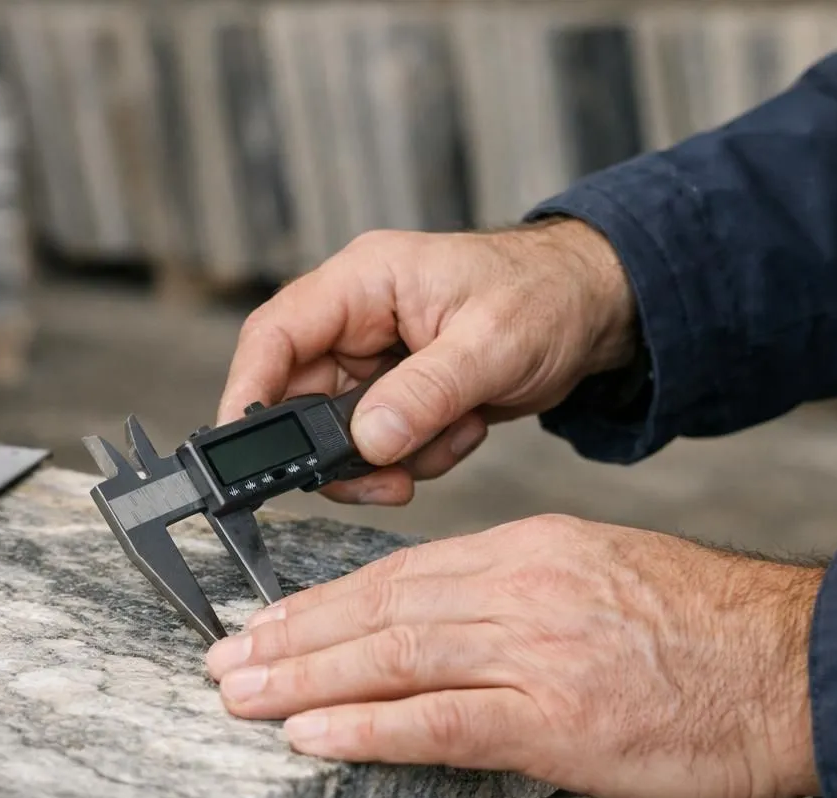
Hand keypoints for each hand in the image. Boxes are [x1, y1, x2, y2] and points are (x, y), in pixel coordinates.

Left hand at [205, 515, 825, 797]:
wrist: (801, 665)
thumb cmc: (707, 632)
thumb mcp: (603, 577)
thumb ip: (520, 594)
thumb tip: (446, 626)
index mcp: (530, 549)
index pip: (402, 573)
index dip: (322, 601)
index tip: (269, 620)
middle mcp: (519, 588)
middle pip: (378, 607)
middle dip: (291, 635)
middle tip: (225, 657)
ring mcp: (534, 650)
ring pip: (392, 655)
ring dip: (303, 678)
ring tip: (240, 694)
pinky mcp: (556, 717)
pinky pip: (439, 720)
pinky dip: (366, 726)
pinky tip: (311, 734)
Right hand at [218, 221, 637, 505]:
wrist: (595, 311)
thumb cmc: (547, 298)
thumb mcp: (491, 344)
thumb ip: (427, 393)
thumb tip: (369, 442)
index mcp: (364, 282)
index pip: (275, 334)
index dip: (248, 391)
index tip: (241, 448)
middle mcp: (357, 320)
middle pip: (299, 398)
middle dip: (340, 448)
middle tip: (386, 476)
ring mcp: (373, 360)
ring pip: (338, 433)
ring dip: (390, 456)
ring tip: (452, 436)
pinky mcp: (395, 394)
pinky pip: (378, 446)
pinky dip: (416, 456)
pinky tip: (462, 431)